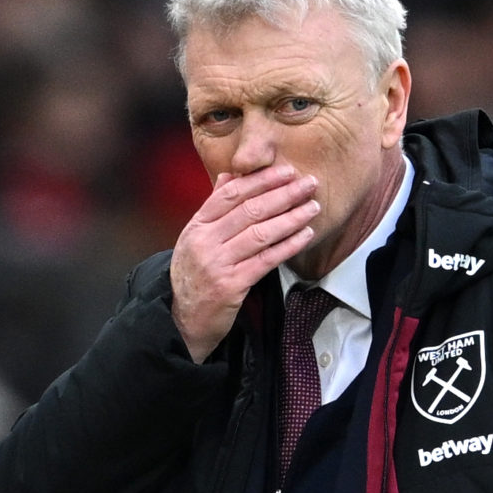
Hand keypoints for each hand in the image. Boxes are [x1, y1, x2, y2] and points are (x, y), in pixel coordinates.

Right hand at [170, 166, 319, 362]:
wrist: (180, 319)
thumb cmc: (194, 278)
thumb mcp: (195, 239)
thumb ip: (214, 208)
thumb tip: (231, 176)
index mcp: (197, 226)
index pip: (231, 193)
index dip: (261, 180)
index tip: (286, 172)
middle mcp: (205, 241)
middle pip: (249, 210)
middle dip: (283, 194)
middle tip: (309, 184)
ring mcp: (217, 264)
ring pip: (261, 233)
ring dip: (291, 218)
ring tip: (313, 208)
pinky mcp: (231, 285)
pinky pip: (266, 260)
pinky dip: (288, 245)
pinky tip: (305, 235)